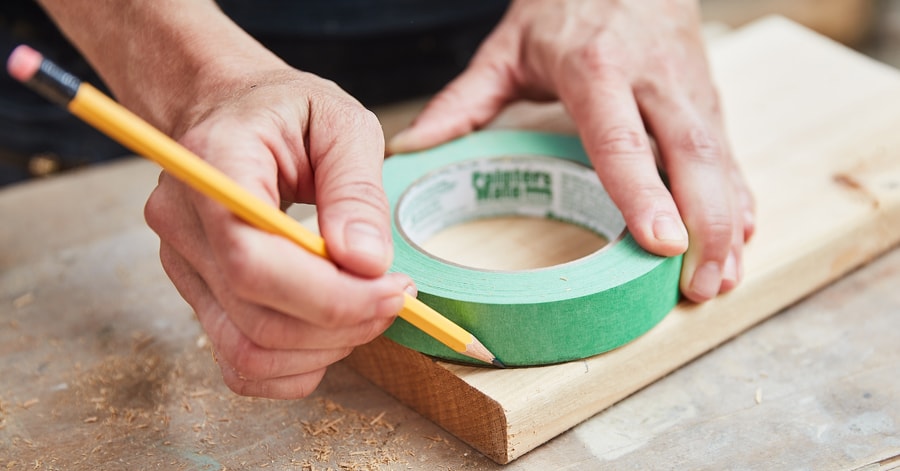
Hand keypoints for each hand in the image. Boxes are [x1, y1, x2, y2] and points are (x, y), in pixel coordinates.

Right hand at [145, 68, 410, 398]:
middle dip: (343, 323)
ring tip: (369, 307)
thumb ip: (356, 190)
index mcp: (214, 165)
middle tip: (396, 296)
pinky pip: (240, 362)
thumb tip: (367, 263)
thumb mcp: (342, 123)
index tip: (393, 289)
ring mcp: (183, 265)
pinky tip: (332, 329)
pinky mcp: (198, 294)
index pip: (252, 261)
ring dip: (325, 348)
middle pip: (254, 316)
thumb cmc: (287, 110)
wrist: (232, 111)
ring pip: (247, 351)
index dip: (329, 294)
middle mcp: (184, 222)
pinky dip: (296, 365)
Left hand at [389, 0, 754, 301]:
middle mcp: (652, 79)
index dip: (643, 193)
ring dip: (726, 221)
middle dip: (702, 224)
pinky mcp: (707, 95)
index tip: (660, 244)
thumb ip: (464, 101)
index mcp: (595, 69)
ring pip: (720, 158)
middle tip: (699, 285)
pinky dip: (738, 197)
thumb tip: (411, 148)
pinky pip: (730, 151)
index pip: (620, 140)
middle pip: (690, 155)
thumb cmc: (563, 5)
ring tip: (720, 280)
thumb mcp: (508, 47)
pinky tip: (739, 237)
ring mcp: (687, 87)